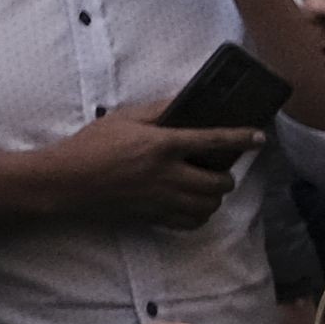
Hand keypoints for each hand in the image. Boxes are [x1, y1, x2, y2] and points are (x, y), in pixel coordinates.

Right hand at [38, 114, 255, 228]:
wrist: (64, 182)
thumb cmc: (90, 146)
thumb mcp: (123, 118)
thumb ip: (158, 110)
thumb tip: (185, 100)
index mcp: (161, 145)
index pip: (212, 140)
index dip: (241, 139)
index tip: (260, 138)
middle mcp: (166, 174)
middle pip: (218, 183)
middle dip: (225, 177)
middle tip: (218, 170)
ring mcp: (160, 199)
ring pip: (208, 207)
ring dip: (213, 198)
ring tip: (205, 189)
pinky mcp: (152, 217)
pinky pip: (190, 224)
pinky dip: (198, 216)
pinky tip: (190, 206)